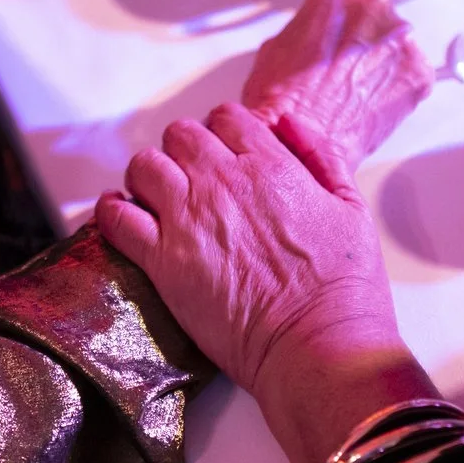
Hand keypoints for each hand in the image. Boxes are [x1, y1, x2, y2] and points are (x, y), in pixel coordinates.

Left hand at [99, 106, 431, 462]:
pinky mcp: (163, 262)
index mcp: (270, 166)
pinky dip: (112, 212)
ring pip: (144, 166)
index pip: (226, 118)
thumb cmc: (342, 288)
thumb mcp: (351, 208)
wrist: (318, 343)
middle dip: (184, 152)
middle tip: (192, 179)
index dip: (222, 133)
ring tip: (157, 199)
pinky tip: (121, 216)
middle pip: (180, 136)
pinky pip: (117, 218)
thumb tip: (288, 123)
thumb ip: (321, 156)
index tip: (224, 154)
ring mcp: (188, 219)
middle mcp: (223, 183)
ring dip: (148, 177)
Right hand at [242, 0, 434, 171]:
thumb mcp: (279, 43)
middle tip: (344, 66)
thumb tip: (321, 36)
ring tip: (354, 90)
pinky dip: (398, 87)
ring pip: (398, 45)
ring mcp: (402, 41)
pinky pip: (412, 74)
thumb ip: (312, 26)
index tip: (357, 13)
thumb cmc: (283, 98)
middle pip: (382, 13)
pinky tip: (370, 103)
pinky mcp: (419, 74)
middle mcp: (377, 9)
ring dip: (383, 62)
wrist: (301, 141)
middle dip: (368, 36)